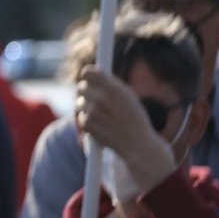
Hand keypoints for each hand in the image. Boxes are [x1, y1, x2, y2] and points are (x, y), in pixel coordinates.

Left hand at [76, 67, 174, 191]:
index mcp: (114, 89)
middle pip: (81, 87)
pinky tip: (101, 126)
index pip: (88, 73)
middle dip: (87, 92)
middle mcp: (102, 98)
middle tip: (96, 100)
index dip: (86, 75)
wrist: (138, 144)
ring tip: (102, 116)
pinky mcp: (88, 124)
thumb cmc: (134, 119)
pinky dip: (88, 121)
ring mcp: (93, 112)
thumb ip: (111, 84)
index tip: (87, 79)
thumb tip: (91, 72)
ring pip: (79, 103)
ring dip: (87, 108)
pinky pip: (81, 117)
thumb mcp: (129, 96)